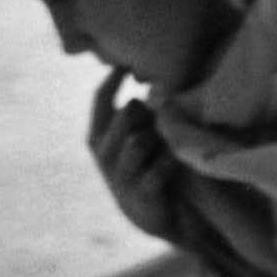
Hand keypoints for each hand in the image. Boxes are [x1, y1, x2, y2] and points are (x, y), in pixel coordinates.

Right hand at [90, 68, 180, 238]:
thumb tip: (154, 83)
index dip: (115, 78)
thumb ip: (137, 113)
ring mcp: (120, 175)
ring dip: (162, 138)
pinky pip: (158, 169)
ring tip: (172, 141)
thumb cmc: (148, 165)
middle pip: (126, 115)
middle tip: (164, 119)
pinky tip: (178, 158)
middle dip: (150, 113)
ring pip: (140, 141)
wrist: (153, 214)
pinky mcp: (141, 194)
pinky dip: (171, 161)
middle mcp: (103, 154)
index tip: (131, 62)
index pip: (101, 99)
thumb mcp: (136, 136)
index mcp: (98, 135)